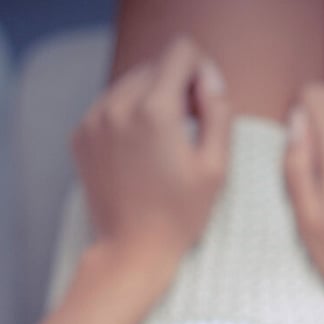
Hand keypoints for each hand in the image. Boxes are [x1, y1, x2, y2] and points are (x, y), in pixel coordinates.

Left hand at [72, 36, 230, 276]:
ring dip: (153, 100)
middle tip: (191, 127)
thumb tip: (210, 81)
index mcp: (155, 110)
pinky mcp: (82, 135)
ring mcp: (95, 120)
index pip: (180, 52)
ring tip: (166, 142)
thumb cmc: (179, 215)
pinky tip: (142, 152)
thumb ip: (218, 113)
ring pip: (131, 83)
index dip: (202, 70)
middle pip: (155, 65)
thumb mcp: (216, 167)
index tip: (207, 102)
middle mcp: (118, 106)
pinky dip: (129, 117)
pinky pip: (110, 106)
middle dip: (179, 85)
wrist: (133, 249)